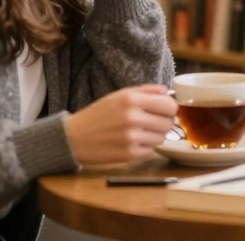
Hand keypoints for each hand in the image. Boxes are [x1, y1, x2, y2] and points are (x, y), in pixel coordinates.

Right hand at [63, 84, 177, 164]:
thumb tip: (167, 91)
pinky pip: (151, 149)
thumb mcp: (119, 95)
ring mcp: (131, 138)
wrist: (74, 138)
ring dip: (155, 135)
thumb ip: (145, 91)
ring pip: (162, 137)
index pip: (169, 105)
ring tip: (140, 131)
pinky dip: (145, 146)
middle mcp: (133, 118)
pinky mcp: (129, 154)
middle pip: (168, 122)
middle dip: (163, 122)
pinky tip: (132, 141)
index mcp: (132, 100)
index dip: (170, 108)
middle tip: (152, 122)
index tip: (164, 110)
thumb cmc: (97, 114)